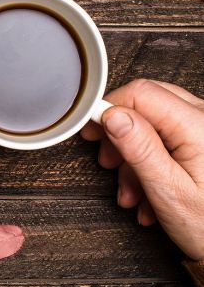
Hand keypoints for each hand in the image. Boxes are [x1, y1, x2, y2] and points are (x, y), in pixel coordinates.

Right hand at [82, 79, 203, 260]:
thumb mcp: (169, 192)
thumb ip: (140, 148)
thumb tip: (112, 116)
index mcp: (198, 126)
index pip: (140, 94)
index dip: (110, 109)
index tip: (93, 131)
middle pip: (145, 104)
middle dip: (120, 134)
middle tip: (109, 161)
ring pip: (153, 122)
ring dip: (134, 156)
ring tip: (132, 192)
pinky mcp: (203, 141)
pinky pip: (168, 136)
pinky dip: (151, 160)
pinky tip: (148, 192)